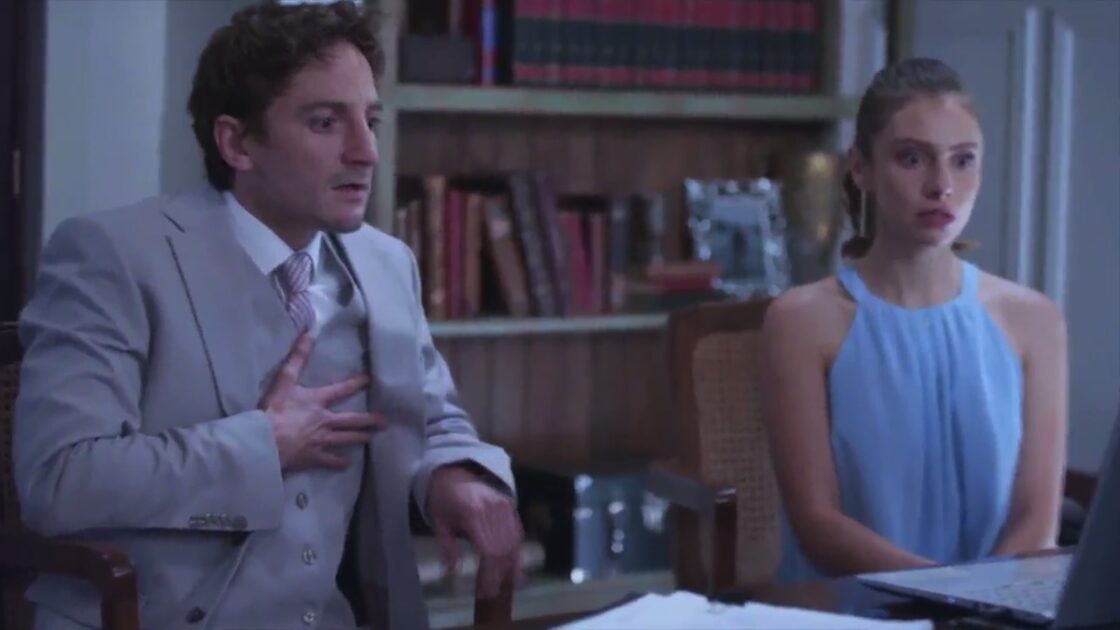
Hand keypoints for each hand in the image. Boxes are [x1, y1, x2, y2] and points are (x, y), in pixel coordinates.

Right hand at [262, 332, 385, 472]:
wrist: (266, 440)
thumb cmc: (274, 410)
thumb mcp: (284, 380)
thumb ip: (298, 357)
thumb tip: (310, 334)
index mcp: (318, 401)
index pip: (342, 390)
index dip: (357, 383)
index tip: (370, 380)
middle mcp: (325, 421)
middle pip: (352, 420)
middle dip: (370, 420)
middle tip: (385, 421)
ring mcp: (322, 441)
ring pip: (347, 439)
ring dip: (361, 438)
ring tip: (373, 438)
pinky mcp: (314, 457)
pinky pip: (331, 460)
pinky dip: (340, 462)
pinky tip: (347, 464)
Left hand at [428, 465, 523, 597]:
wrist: (455, 472)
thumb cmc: (443, 500)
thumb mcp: (439, 523)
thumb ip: (448, 547)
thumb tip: (454, 571)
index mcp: (473, 513)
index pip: (488, 551)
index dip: (489, 574)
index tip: (484, 591)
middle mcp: (493, 510)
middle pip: (503, 550)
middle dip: (499, 575)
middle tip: (492, 593)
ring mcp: (505, 506)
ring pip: (514, 543)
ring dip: (511, 567)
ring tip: (505, 586)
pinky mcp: (511, 506)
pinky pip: (518, 533)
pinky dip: (517, 552)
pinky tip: (514, 569)